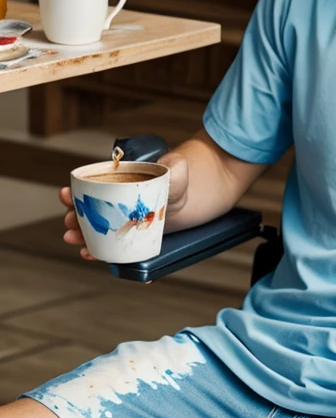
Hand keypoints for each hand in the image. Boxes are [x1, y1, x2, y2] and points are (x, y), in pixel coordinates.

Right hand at [59, 149, 188, 258]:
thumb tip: (170, 165)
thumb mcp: (176, 170)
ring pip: (93, 230)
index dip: (75, 191)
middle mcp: (113, 203)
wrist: (186, 204)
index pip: (90, 187)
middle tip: (70, 220)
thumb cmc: (175, 183)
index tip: (66, 194)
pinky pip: (107, 247)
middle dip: (73, 215)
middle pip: (87, 210)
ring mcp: (119, 222)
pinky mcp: (127, 238)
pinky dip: (96, 251)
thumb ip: (175, 165)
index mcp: (117, 183)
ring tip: (73, 238)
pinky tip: (89, 253)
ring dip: (79, 235)